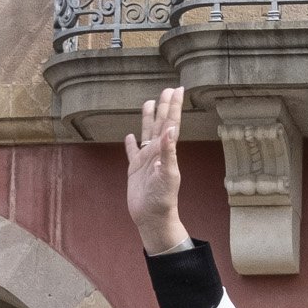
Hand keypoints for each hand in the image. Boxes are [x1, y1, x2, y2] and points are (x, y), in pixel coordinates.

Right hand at [123, 85, 189, 255]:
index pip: (171, 123)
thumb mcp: (168, 175)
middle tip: (167, 89)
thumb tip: (171, 129)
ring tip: (149, 103)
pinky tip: (129, 136)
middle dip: (164, 106)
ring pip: (146, 133)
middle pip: (160, 124)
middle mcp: (156, 152)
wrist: (152, 218)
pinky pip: (132, 153)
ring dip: (148, 118)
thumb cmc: (162, 200)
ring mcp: (145, 160)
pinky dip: (130, 144)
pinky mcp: (134, 170)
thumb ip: (169, 152)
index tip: (178, 89)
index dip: (174, 106)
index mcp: (166, 151)